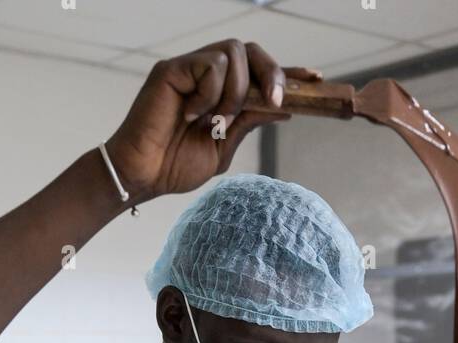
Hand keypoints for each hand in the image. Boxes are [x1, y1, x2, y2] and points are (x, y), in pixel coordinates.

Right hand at [105, 42, 317, 201]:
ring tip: (216, 121)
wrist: (142, 177)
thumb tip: (281, 108)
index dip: (286, 72)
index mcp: (220, 92)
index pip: (258, 71)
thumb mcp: (224, 147)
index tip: (315, 78)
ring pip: (233, 54)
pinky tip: (192, 114)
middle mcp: (206, 75)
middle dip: (271, 73)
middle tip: (275, 101)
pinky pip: (209, 64)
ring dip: (235, 91)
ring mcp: (189, 69)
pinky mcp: (173, 69)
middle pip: (251, 50)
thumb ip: (248, 123)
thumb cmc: (174, 166)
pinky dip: (210, 92)